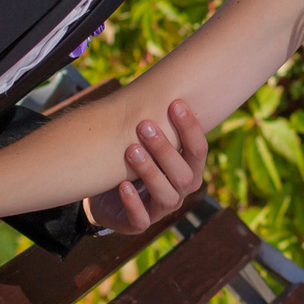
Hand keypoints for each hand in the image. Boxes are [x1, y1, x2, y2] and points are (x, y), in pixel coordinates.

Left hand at [83, 100, 207, 232]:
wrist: (104, 193)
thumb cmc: (131, 161)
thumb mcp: (146, 141)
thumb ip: (157, 122)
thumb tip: (161, 79)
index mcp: (189, 169)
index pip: (198, 150)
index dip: (190, 128)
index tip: (175, 104)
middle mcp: (180, 190)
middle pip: (183, 173)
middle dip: (165, 148)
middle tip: (145, 125)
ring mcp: (160, 209)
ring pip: (166, 195)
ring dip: (150, 172)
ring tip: (131, 150)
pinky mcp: (138, 224)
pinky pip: (141, 218)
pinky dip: (133, 202)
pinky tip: (122, 186)